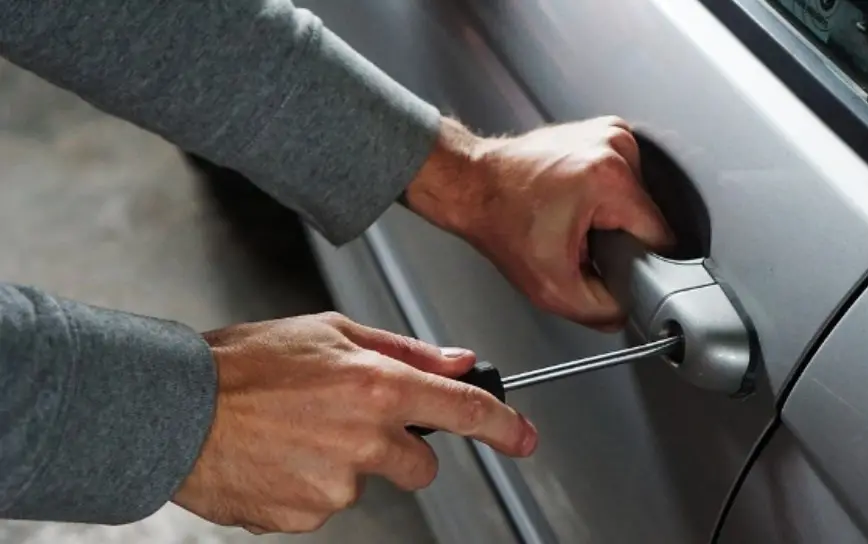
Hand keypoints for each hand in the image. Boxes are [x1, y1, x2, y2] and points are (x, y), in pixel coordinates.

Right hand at [173, 312, 535, 533]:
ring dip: (343, 464)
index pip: (464, 411)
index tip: (524, 438)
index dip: (504, 427)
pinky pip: (325, 505)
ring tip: (294, 433)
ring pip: (366, 483)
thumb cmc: (243, 365)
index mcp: (377, 387)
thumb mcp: (329, 331)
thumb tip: (458, 361)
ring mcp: (335, 485)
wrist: (172, 410)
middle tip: (349, 422)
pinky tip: (278, 457)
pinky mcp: (306, 517)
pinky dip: (308, 486)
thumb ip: (404, 350)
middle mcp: (364, 439)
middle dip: (399, 449)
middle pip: (420, 464)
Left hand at [404, 116, 674, 330]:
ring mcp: (610, 133)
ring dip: (614, 216)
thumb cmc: (500, 221)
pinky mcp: (604, 131)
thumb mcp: (552, 288)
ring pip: (639, 199)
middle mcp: (616, 146)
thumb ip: (602, 311)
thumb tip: (629, 310)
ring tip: (576, 219)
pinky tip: (578, 201)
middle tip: (582, 241)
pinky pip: (626, 179)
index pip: (660, 236)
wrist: (472, 185)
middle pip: (648, 216)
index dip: (638, 261)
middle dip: (621, 237)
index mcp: (610, 178)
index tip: (608, 262)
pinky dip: (607, 196)